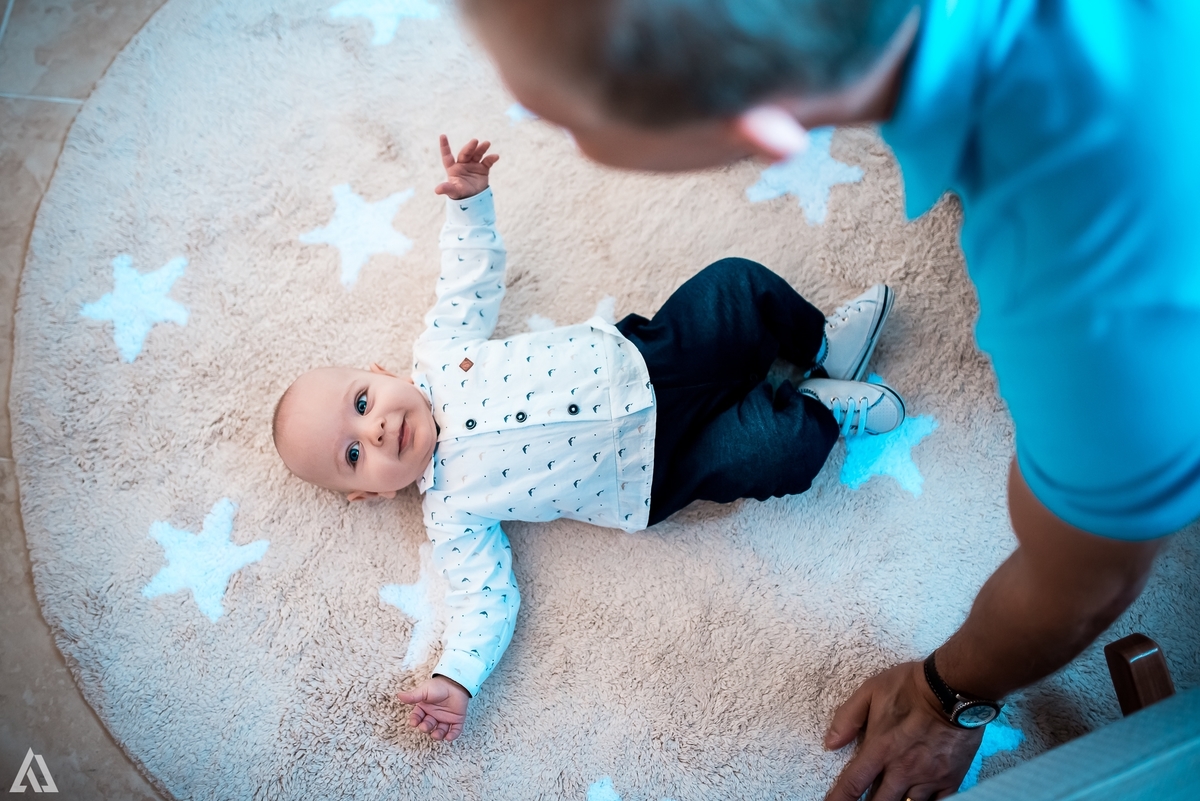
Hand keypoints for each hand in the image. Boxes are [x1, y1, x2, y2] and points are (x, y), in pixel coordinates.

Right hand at [397, 675, 470, 741]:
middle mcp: (434, 715)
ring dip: (437, 735)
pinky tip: (449, 737)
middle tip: (424, 727)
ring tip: (435, 735)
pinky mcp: (457, 720)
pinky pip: (455, 730)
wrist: (456, 682)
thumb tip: (399, 695)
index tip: (414, 723)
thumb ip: (413, 696)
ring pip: (440, 731)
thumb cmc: (439, 686)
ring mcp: (445, 718)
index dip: (415, 721)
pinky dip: (452, 735)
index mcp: (425, 708)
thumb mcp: (424, 691)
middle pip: (428, 725)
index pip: (417, 717)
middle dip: (425, 728)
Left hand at [435, 135, 498, 199]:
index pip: (447, 155)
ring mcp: (473, 165)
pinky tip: (495, 156)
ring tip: (487, 143)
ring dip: (481, 148)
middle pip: (465, 153)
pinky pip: (487, 161)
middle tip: (475, 141)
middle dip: (470, 147)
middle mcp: (462, 164)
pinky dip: (491, 158)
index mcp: (453, 168)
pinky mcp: (483, 169)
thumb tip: (437, 190)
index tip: (442, 136)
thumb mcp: (454, 191)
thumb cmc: (461, 195)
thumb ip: (447, 188)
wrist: (474, 200)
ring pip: (477, 154)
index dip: (444, 146)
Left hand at [823, 661, 982, 800]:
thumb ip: (848, 717)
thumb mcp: (870, 691)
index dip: (839, 799)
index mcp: (880, 749)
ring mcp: (928, 777)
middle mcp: (902, 769)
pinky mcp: (951, 779)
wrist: (953, 688)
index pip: (853, 784)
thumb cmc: (910, 686)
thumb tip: (831, 742)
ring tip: (890, 800)